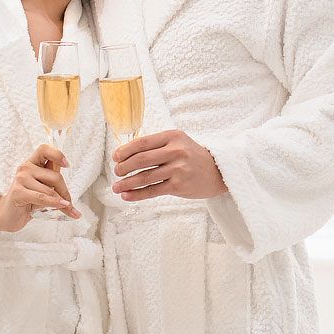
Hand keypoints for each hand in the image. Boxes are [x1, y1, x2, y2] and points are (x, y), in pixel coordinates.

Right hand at [0, 144, 81, 231]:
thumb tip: (73, 199)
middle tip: (69, 202)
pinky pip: (42, 197)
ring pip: (49, 189)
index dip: (57, 154)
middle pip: (54, 176)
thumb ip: (55, 185)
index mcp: (32, 163)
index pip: (44, 149)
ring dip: (60, 202)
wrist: (9, 215)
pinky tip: (61, 206)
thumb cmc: (28, 200)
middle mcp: (25, 167)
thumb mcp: (43, 189)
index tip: (67, 165)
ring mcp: (20, 179)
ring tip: (65, 208)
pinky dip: (53, 203)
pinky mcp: (18, 192)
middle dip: (65, 191)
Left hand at [111, 130, 227, 201]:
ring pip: (145, 177)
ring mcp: (178, 169)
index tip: (116, 157)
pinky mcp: (179, 186)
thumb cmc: (193, 157)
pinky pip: (153, 190)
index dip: (125, 150)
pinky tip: (127, 196)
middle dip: (124, 167)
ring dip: (126, 183)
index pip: (142, 142)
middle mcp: (176, 151)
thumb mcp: (178, 142)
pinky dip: (137, 194)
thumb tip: (127, 154)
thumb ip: (157, 145)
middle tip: (117, 172)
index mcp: (173, 137)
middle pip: (141, 160)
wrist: (217, 172)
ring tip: (117, 187)